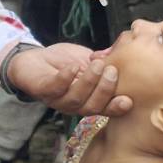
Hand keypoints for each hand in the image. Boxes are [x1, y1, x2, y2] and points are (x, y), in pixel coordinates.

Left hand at [7, 44, 132, 116]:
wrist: (34, 59)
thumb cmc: (65, 63)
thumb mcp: (88, 60)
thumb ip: (104, 60)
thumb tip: (120, 53)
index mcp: (88, 100)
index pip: (104, 108)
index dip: (116, 107)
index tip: (128, 100)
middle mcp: (74, 105)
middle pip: (92, 107)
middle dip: (104, 90)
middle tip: (111, 71)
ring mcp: (57, 100)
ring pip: (75, 99)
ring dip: (88, 82)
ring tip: (97, 64)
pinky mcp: (42, 90)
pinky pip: (55, 88)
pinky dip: (65, 78)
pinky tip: (73, 67)